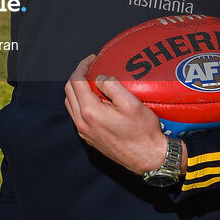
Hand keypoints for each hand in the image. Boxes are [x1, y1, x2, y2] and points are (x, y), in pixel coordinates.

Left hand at [64, 55, 185, 175]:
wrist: (150, 160)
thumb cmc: (144, 133)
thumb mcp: (131, 103)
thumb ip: (111, 86)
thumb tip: (98, 77)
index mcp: (90, 112)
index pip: (75, 81)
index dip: (82, 66)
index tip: (92, 59)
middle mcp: (83, 123)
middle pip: (69, 91)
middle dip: (78, 75)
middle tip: (92, 67)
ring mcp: (85, 132)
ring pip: (71, 103)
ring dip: (77, 89)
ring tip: (93, 81)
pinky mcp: (90, 138)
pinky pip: (77, 115)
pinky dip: (81, 101)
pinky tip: (97, 98)